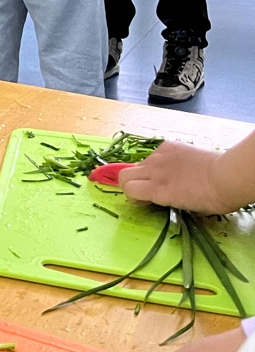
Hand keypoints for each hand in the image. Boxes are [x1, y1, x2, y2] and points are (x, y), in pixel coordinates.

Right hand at [120, 140, 242, 214]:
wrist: (227, 175)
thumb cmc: (211, 199)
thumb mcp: (183, 206)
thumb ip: (164, 199)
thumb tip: (157, 195)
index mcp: (157, 190)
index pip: (128, 189)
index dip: (133, 197)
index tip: (145, 201)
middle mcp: (153, 171)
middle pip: (124, 174)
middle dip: (130, 183)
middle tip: (145, 189)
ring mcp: (160, 156)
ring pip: (141, 164)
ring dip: (147, 172)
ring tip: (166, 177)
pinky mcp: (169, 145)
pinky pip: (156, 153)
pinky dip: (160, 160)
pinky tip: (176, 164)